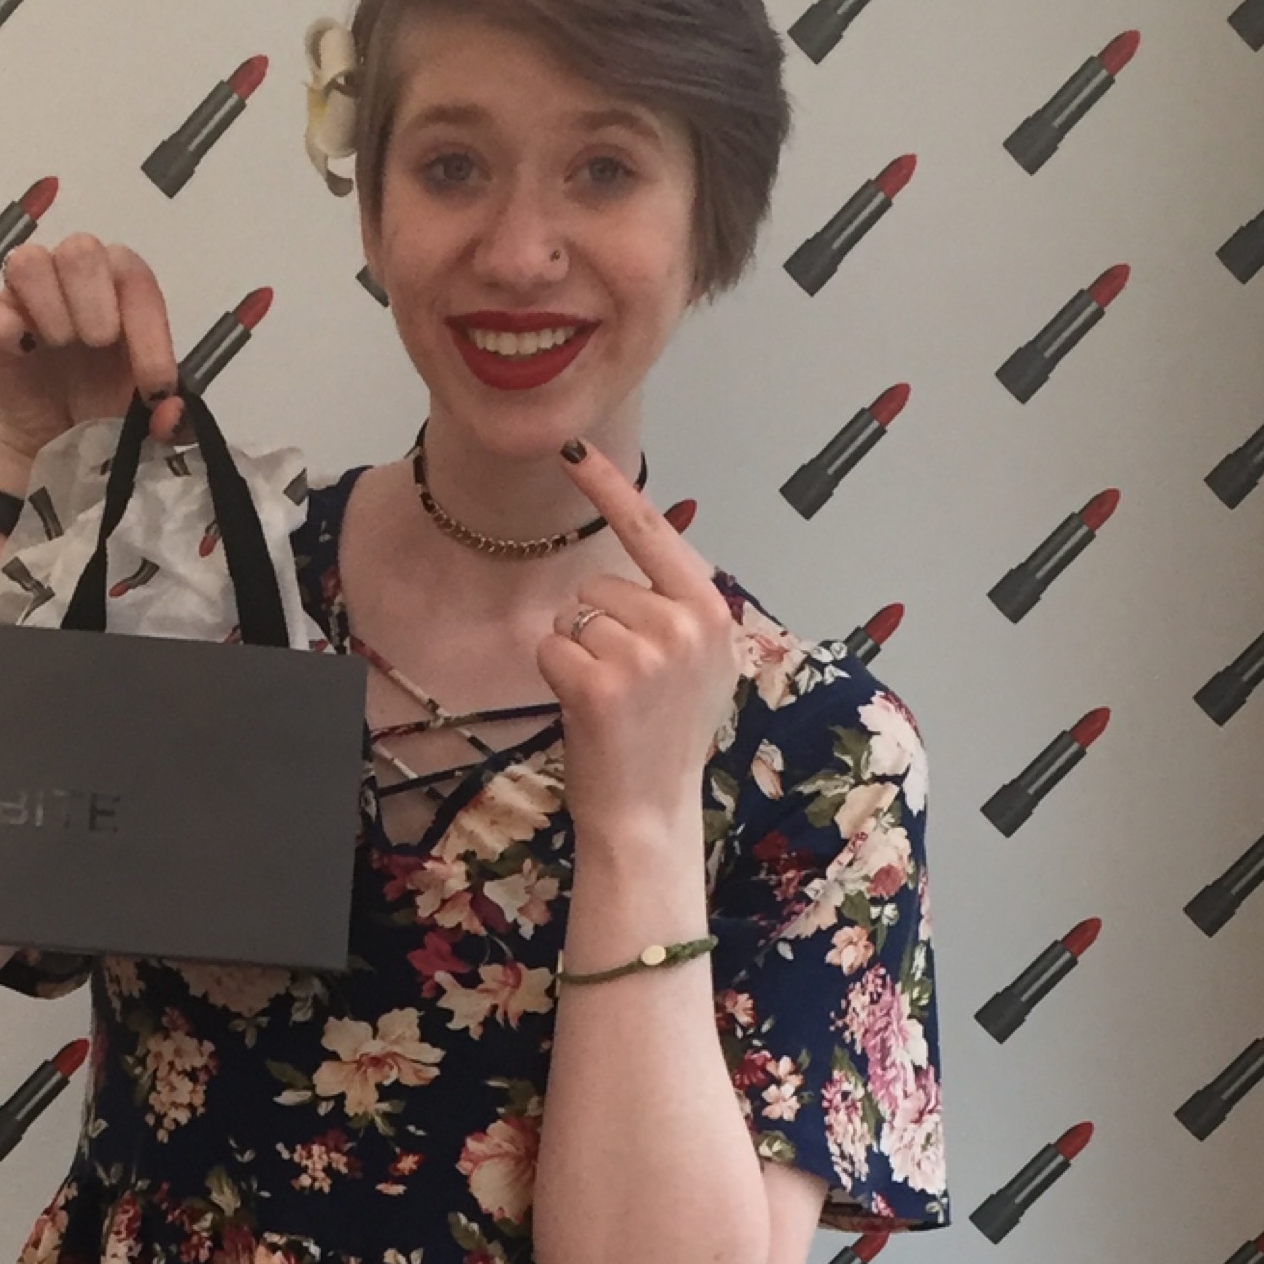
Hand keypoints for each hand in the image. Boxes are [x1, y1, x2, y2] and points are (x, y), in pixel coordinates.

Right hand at [0, 228, 184, 469]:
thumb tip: (168, 412)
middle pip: (81, 248)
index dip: (149, 329)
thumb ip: (174, 422)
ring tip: (59, 346)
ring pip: (27, 260)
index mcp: (123, 294)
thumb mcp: (152, 419)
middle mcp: (75, 282)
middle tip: (97, 344)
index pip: (137, 280)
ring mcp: (25, 298)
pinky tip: (18, 346)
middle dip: (95, 299)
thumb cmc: (109, 409)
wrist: (59, 440)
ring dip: (50, 305)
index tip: (154, 385)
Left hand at [540, 444, 742, 833]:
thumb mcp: (695, 666)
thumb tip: (638, 543)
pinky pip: (550, 645)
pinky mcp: (601, 682)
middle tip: (624, 684)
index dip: (607, 488)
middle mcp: (685, 625)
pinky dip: (555, 675)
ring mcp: (645, 653)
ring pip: (572, 614)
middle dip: (595, 625)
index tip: (571, 448)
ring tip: (609, 699)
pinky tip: (586, 710)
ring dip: (576, 652)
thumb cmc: (666, 740)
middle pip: (600, 582)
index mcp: (713, 614)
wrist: (652, 815)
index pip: (652, 532)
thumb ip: (675, 609)